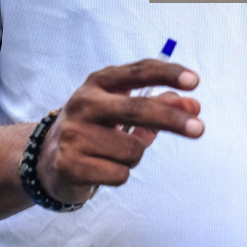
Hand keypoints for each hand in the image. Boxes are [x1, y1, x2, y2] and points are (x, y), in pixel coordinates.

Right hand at [36, 59, 202, 204]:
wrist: (47, 160)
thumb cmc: (96, 129)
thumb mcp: (122, 111)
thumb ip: (159, 106)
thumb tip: (193, 106)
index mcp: (98, 83)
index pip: (138, 72)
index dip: (167, 75)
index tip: (195, 81)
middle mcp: (83, 103)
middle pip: (137, 109)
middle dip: (172, 119)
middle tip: (200, 129)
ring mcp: (73, 134)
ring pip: (133, 149)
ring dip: (134, 156)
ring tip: (114, 154)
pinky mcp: (70, 164)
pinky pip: (120, 174)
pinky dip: (120, 174)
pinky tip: (101, 168)